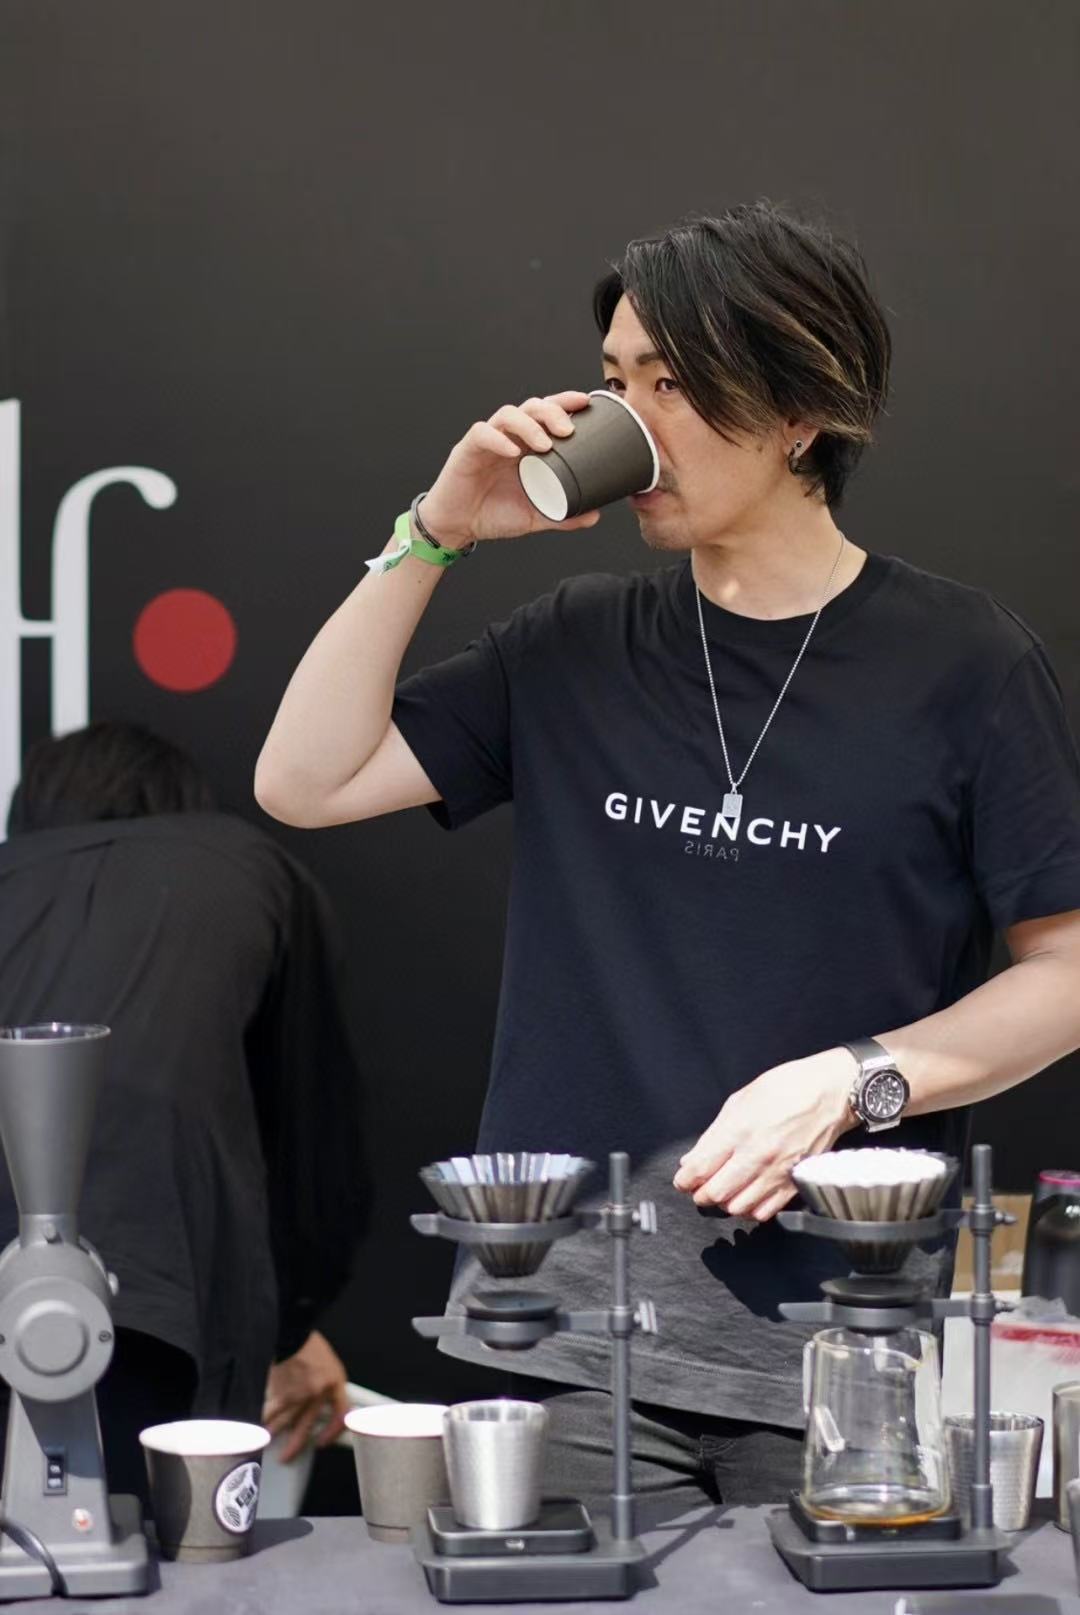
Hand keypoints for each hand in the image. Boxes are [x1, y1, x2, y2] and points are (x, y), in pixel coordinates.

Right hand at [261, 1330, 349, 1462]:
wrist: (293, 1331)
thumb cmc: (311, 1346)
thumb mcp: (329, 1365)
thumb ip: (327, 1386)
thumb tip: (320, 1406)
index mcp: (334, 1384)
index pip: (340, 1415)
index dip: (333, 1432)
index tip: (323, 1441)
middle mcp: (316, 1394)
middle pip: (305, 1428)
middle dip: (294, 1446)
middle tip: (285, 1457)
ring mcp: (296, 1395)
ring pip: (282, 1423)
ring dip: (271, 1434)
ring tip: (262, 1443)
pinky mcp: (279, 1392)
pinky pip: (269, 1409)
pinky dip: (260, 1417)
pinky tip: (252, 1425)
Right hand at [419, 392, 602, 547]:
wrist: (459, 527)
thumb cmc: (493, 513)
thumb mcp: (535, 516)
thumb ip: (564, 515)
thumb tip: (594, 515)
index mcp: (527, 446)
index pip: (547, 413)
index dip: (565, 403)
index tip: (585, 403)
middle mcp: (509, 437)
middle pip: (531, 406)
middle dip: (552, 412)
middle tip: (567, 430)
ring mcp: (488, 441)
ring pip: (508, 414)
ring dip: (528, 424)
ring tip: (545, 444)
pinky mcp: (467, 450)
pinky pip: (482, 434)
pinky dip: (498, 439)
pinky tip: (512, 451)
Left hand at [672, 1048, 855, 1220]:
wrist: (831, 1093)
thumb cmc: (788, 1088)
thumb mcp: (741, 1099)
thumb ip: (715, 1133)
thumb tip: (694, 1158)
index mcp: (740, 1130)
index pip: (700, 1168)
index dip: (685, 1179)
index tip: (682, 1180)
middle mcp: (758, 1155)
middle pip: (716, 1193)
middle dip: (701, 1194)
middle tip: (699, 1187)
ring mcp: (777, 1172)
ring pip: (738, 1207)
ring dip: (725, 1203)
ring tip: (724, 1191)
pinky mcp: (794, 1183)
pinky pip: (764, 1212)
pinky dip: (750, 1209)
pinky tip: (747, 1196)